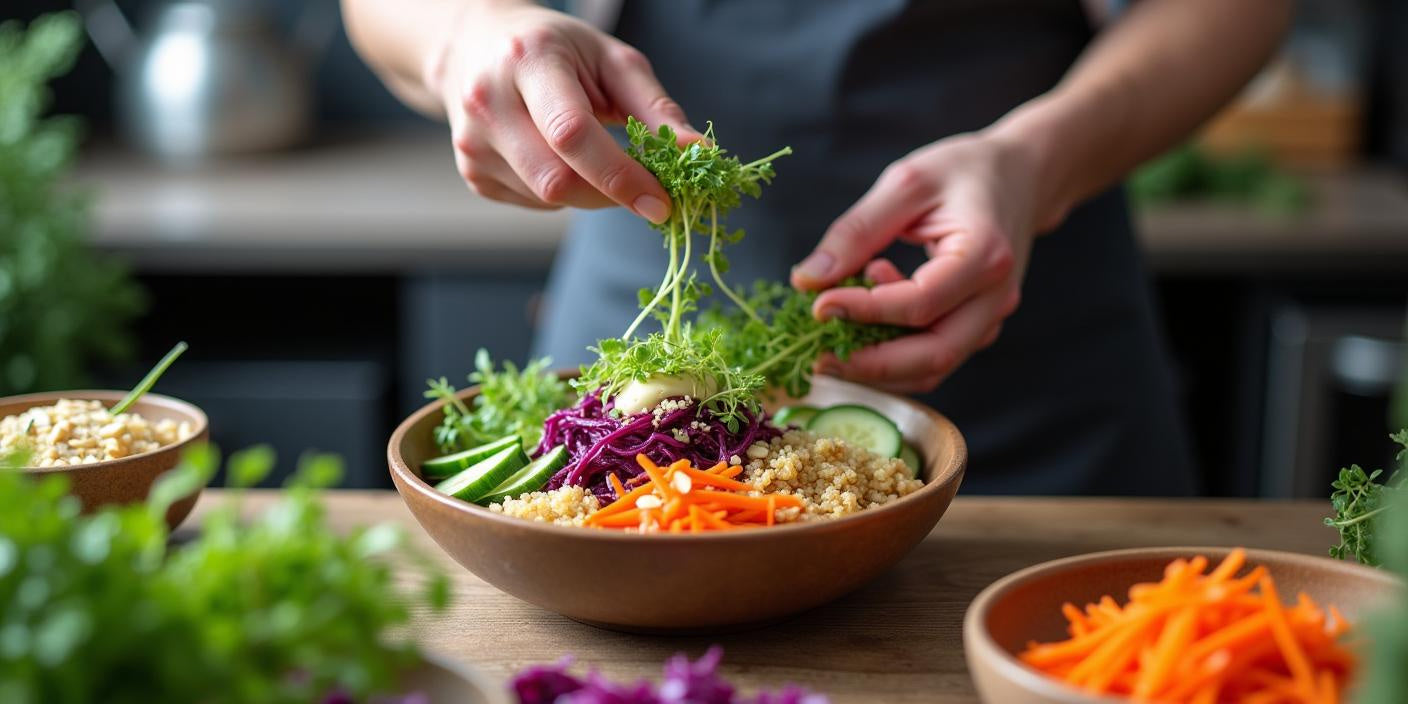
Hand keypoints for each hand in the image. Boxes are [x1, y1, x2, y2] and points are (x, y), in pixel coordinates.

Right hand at [429, 4, 701, 218]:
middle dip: (611, 194)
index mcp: (527, 61)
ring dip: (589, 192)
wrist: (477, 46)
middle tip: (646, 190)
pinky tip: (560, 158)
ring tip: (595, 155)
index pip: (571, 134)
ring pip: (547, 199)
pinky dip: (564, 193)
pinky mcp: (472, 173)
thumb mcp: (612, 61)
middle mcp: (488, 102)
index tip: (661, 202)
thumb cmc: (558, 50)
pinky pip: (534, 203)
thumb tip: (698, 154)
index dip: (620, 177)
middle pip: (556, 180)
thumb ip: (656, 108)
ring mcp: (472, 143)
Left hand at [791, 131, 1057, 392]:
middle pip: (933, 355)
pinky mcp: (978, 327)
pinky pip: (934, 358)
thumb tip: (808, 279)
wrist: (1021, 176)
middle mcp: (995, 298)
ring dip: (879, 365)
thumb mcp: (906, 183)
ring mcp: (991, 318)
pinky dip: (895, 356)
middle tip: (818, 356)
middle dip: (869, 365)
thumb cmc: (964, 171)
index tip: (818, 306)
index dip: (864, 312)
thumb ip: (857, 231)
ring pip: (934, 367)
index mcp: (985, 256)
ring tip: (835, 336)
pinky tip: (867, 320)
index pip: (919, 304)